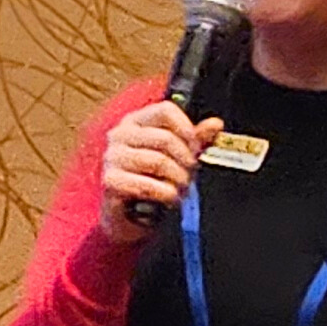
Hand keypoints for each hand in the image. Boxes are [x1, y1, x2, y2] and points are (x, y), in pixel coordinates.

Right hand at [98, 105, 223, 242]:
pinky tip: (169, 198)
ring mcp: (113, 157)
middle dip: (186, 160)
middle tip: (191, 175)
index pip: (165, 111)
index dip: (187, 129)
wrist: (128, 214)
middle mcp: (120, 134)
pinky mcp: (111, 181)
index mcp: (135, 121)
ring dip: (178, 179)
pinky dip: (165, 194)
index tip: (196, 148)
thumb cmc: (153, 179)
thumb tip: (216, 124)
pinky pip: (147, 185)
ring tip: (182, 188)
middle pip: (165, 138)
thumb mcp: (175, 156)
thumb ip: (194, 139)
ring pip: (158, 161)